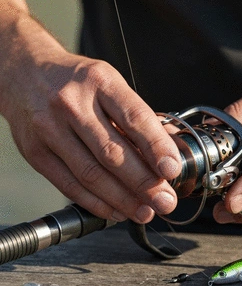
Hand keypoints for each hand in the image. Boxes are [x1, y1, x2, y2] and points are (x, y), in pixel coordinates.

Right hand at [2, 52, 180, 222]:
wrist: (25, 73)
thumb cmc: (77, 82)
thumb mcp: (111, 85)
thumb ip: (138, 117)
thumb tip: (170, 150)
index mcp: (101, 82)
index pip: (135, 118)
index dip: (157, 147)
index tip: (173, 170)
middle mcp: (73, 104)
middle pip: (112, 153)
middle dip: (144, 183)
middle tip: (165, 201)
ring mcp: (50, 129)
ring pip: (91, 174)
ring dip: (123, 199)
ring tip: (145, 212)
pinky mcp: (36, 152)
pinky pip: (69, 185)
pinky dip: (96, 203)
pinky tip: (116, 210)